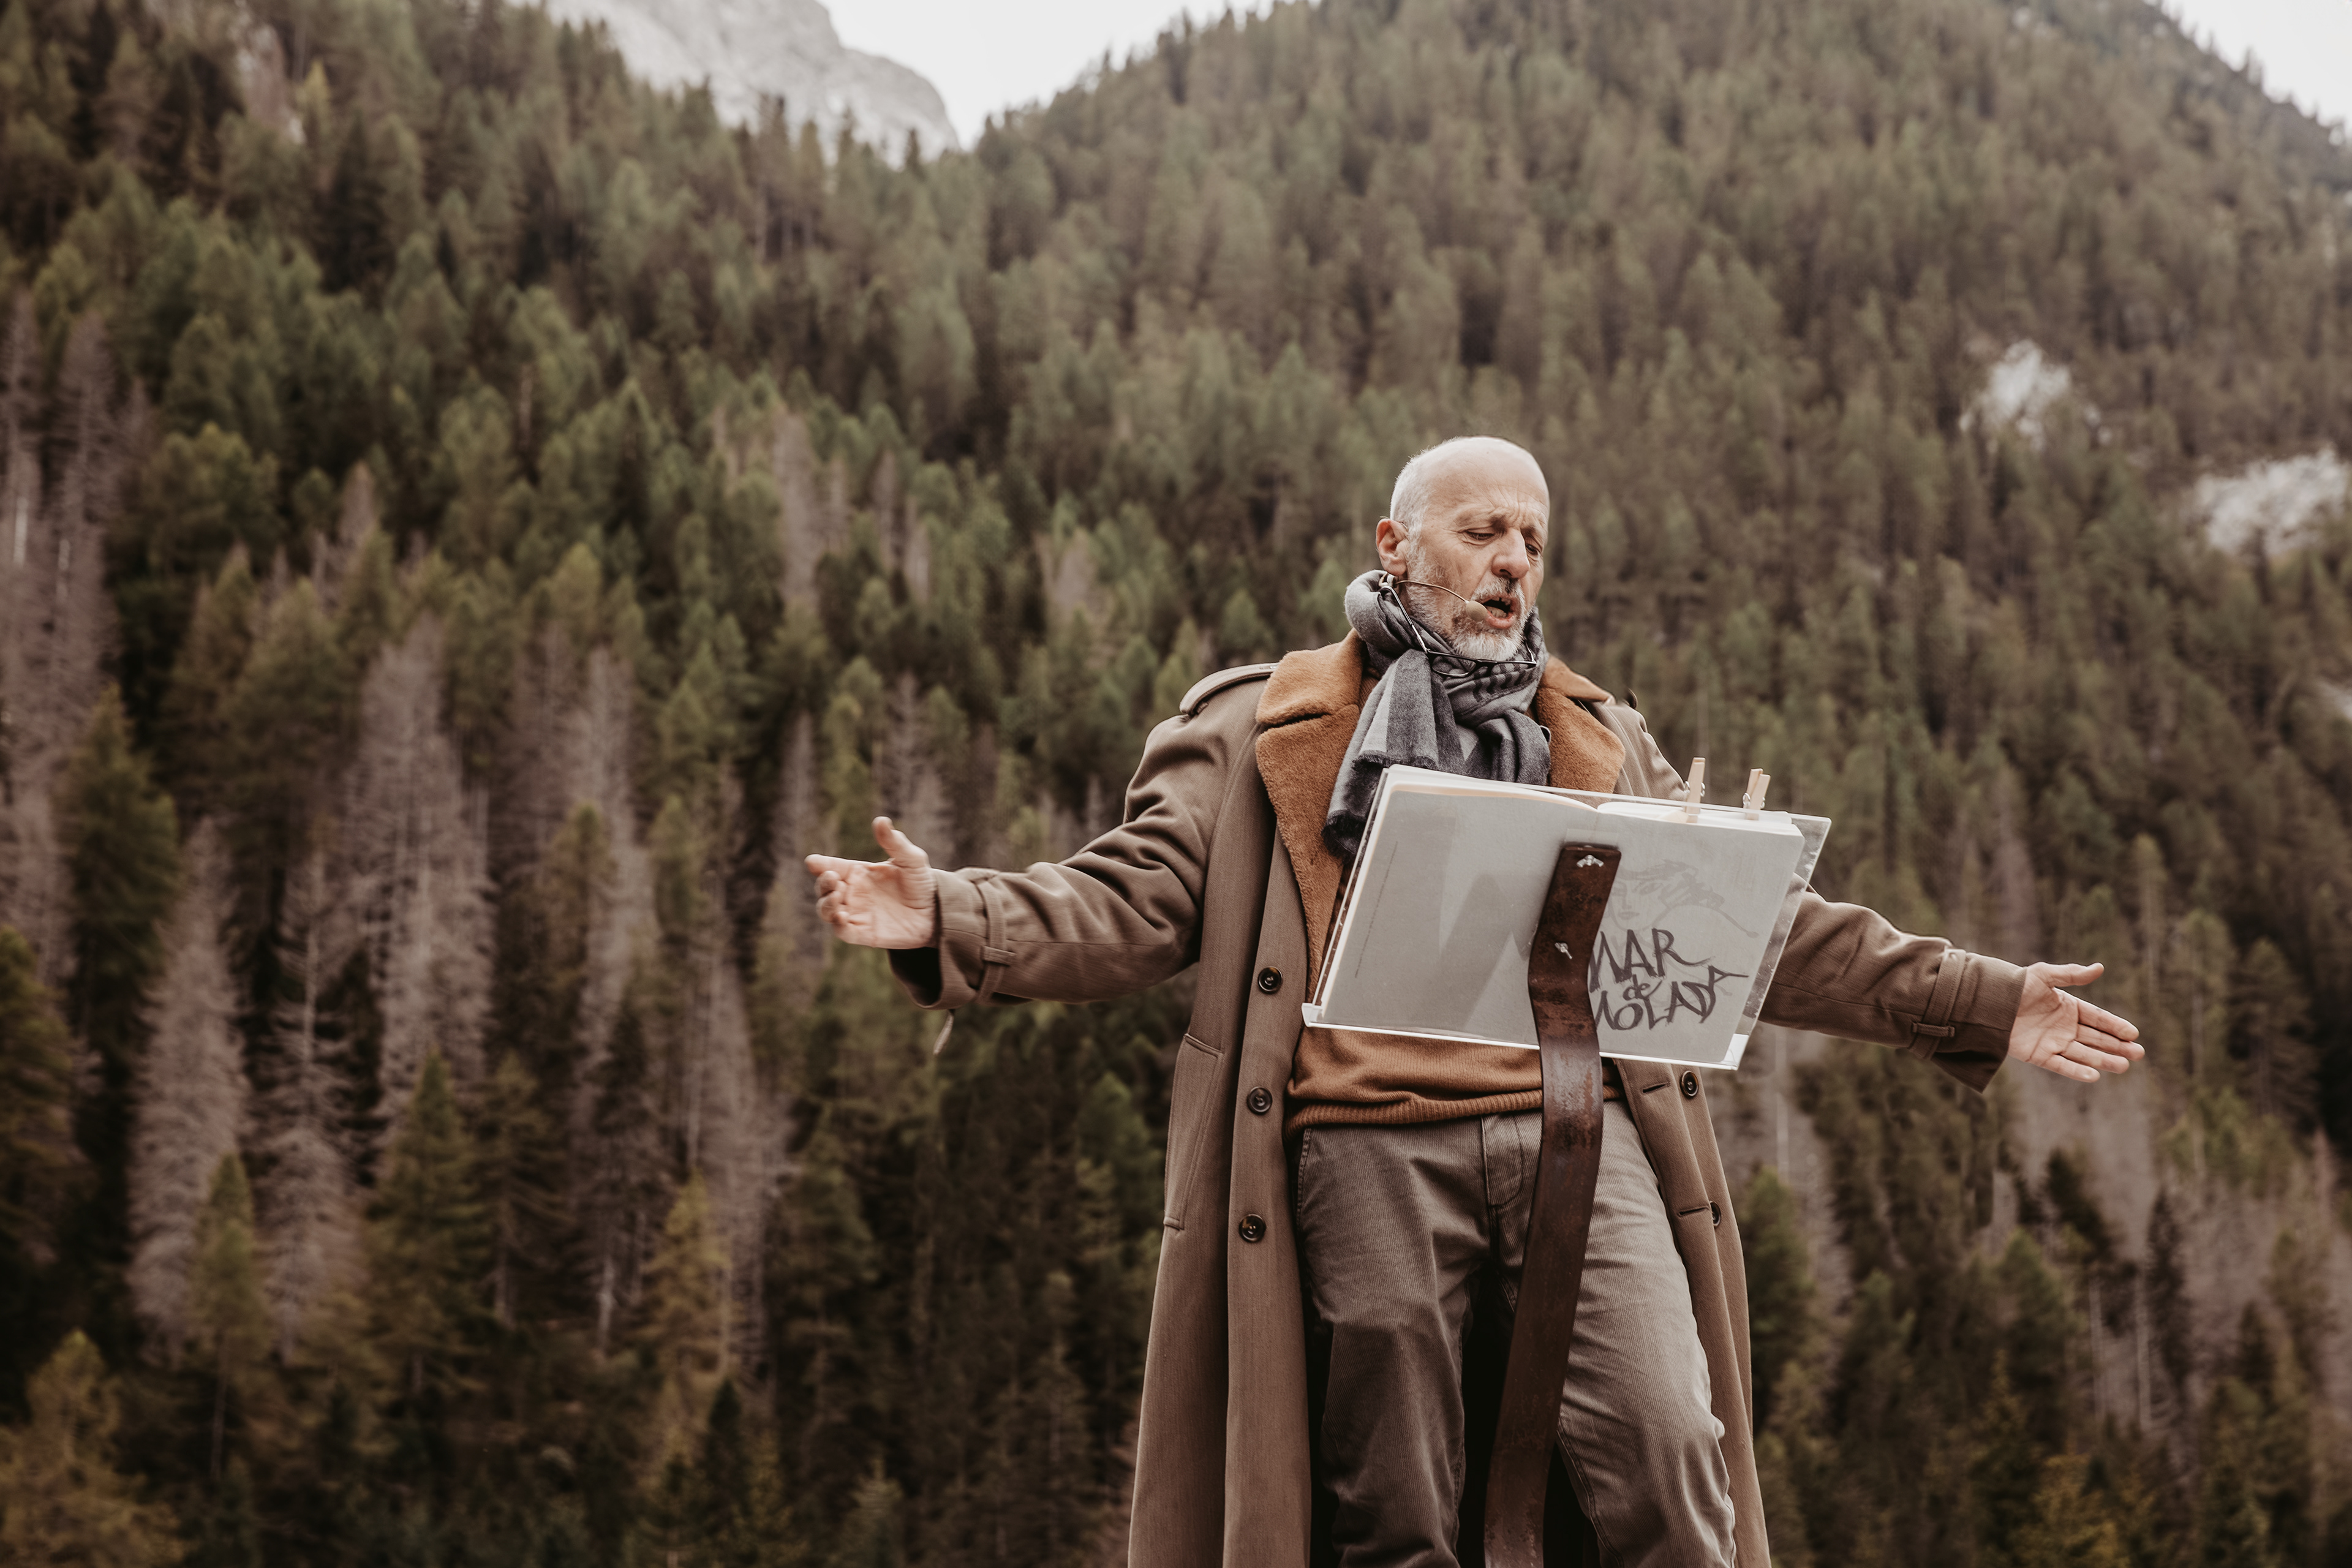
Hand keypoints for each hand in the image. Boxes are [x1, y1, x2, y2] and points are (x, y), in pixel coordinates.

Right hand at [805, 818, 938, 948]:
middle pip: (824, 888)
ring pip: (827, 910)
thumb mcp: (911, 859)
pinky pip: (842, 931)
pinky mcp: (863, 933)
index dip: (819, 864)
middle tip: (833, 878)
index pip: (831, 866)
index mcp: (858, 872)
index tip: (812, 861)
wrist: (937, 912)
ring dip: (826, 904)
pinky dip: (837, 925)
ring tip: (837, 896)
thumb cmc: (921, 882)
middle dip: (823, 883)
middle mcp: (852, 892)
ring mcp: (855, 913)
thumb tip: (881, 820)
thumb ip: (895, 842)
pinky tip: (841, 916)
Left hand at [2007, 962, 2142, 1082]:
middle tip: (2138, 1054)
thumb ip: (2071, 974)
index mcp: (2069, 1008)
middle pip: (2096, 1039)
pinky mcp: (2039, 1055)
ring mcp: (2053, 1042)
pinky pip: (2061, 1065)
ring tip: (2124, 1066)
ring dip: (2103, 1060)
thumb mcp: (2044, 975)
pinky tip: (2095, 1075)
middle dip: (2117, 1046)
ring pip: (2083, 1053)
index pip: (2098, 1018)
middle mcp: (2064, 1027)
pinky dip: (2076, 1070)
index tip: (2134, 1034)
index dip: (2116, 1026)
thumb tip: (2100, 968)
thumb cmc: (2016, 985)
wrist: (1988, 1002)